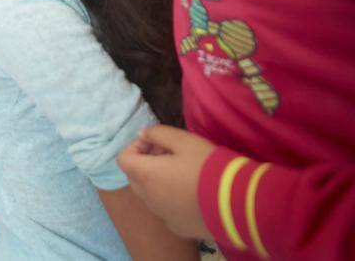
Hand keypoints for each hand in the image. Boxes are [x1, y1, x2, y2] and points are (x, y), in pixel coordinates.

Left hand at [117, 125, 215, 239]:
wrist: (238, 203)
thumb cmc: (208, 166)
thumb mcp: (184, 140)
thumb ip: (158, 133)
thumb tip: (142, 134)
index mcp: (146, 175)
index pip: (123, 159)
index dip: (136, 147)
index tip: (156, 143)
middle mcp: (148, 198)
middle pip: (134, 177)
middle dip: (146, 162)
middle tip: (169, 154)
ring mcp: (162, 215)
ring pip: (149, 195)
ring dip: (157, 181)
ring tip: (183, 173)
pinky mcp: (177, 227)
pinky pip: (165, 210)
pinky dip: (170, 199)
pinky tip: (192, 194)